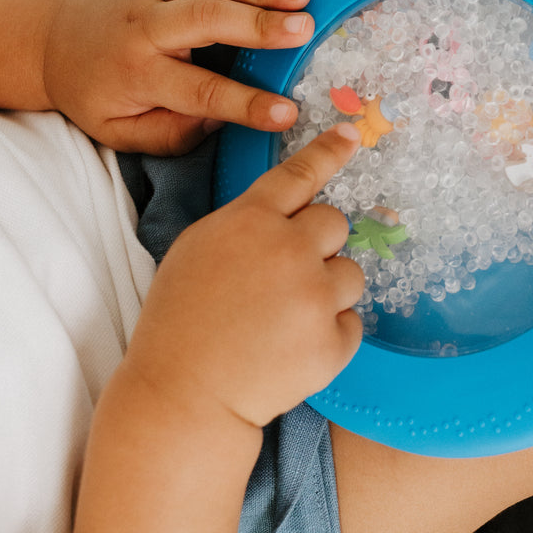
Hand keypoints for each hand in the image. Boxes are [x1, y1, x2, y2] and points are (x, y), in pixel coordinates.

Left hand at [42, 0, 317, 154]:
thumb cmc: (95, 93)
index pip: (198, 91)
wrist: (54, 41)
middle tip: (305, 30)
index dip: (245, 103)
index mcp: (136, 73)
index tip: (287, 112)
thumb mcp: (119, 133)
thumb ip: (169, 135)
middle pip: (205, 18)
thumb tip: (217, 121)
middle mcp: (142, 26)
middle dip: (258, 23)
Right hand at [125, 123, 365, 428]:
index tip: (352, 136)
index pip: (300, 175)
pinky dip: (329, 335)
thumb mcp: (197, 250)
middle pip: (335, 222)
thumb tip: (287, 214)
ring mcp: (316, 296)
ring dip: (327, 290)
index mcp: (249, 221)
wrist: (184, 396)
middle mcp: (289, 250)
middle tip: (283, 278)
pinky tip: (291, 349)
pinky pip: (352, 322)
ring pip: (351, 273)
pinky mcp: (334, 340)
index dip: (329, 152)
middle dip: (317, 245)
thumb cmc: (180, 323)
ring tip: (283, 320)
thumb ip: (245, 223)